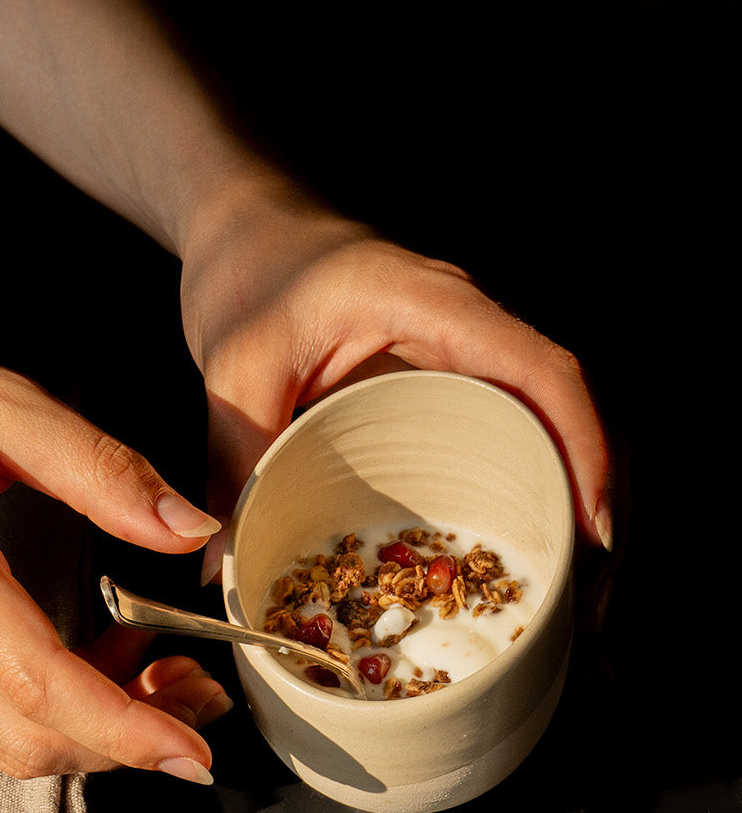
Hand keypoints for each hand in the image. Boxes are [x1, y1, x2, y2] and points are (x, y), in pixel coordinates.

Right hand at [0, 265, 226, 781]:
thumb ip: (100, 469)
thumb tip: (189, 530)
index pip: (35, 681)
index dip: (123, 729)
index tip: (193, 753)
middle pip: (25, 736)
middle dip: (127, 743)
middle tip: (204, 703)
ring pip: (4, 740)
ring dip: (95, 732)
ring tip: (168, 677)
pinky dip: (54, 710)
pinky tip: (105, 660)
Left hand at [181, 177, 611, 575]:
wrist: (242, 223)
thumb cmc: (245, 271)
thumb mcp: (233, 365)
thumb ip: (232, 457)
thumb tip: (220, 562)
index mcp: (433, 303)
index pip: (541, 369)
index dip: (581, 445)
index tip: (592, 526)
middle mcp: (468, 321)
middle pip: (566, 403)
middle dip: (593, 493)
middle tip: (588, 588)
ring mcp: (464, 347)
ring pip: (548, 417)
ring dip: (571, 492)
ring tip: (574, 583)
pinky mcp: (448, 372)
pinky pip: (509, 423)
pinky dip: (530, 481)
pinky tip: (525, 541)